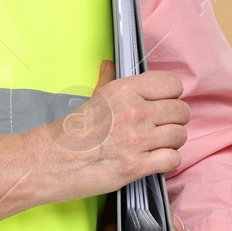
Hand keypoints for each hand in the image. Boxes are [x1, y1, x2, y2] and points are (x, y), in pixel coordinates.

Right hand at [0, 59, 188, 219]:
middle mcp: (134, 111)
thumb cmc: (69, 131)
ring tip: (156, 145)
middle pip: (181, 111)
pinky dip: (167, 162)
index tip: (163, 103)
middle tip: (160, 127)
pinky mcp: (137, 166)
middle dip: (174, 121)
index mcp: (124, 89)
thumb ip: (107, 80)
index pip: (172, 84)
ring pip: (180, 135)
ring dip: (171, 142)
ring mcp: (137, 139)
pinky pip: (173, 160)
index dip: (171, 95)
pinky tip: (154, 161)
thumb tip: (109, 65)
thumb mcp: (91, 97)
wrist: (50, 160)